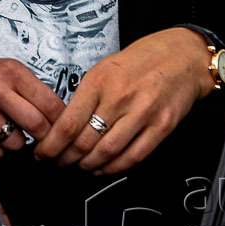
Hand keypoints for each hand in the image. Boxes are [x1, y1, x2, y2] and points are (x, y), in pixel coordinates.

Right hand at [0, 57, 65, 160]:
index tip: (59, 127)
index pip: (51, 103)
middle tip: (40, 136)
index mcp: (9, 70)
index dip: (60, 120)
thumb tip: (62, 119)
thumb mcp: (6, 71)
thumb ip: (32, 90)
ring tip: (6, 128)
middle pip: (37, 125)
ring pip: (16, 143)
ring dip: (16, 142)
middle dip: (43, 136)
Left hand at [34, 28, 212, 173]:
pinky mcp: (162, 127)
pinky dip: (115, 167)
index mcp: (99, 82)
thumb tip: (61, 124)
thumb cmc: (138, 62)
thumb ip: (84, 96)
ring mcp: (143, 114)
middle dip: (66, 158)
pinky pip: (134, 156)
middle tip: (58, 162)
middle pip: (85, 142)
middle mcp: (120, 98)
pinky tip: (103, 168)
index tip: (43, 152)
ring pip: (107, 152)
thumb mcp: (102, 70)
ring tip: (78, 166)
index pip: (68, 123)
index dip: (52, 144)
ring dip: (88, 165)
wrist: (181, 57)